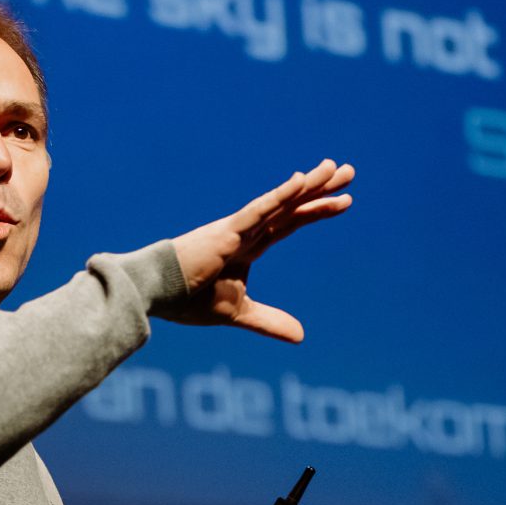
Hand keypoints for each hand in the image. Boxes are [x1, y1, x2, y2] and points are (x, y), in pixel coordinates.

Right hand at [166, 159, 354, 342]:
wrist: (156, 294)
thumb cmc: (188, 299)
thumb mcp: (239, 312)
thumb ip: (269, 321)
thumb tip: (301, 336)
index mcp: (249, 246)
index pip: (290, 223)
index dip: (316, 211)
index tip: (345, 201)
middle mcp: (247, 231)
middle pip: (292, 206)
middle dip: (321, 189)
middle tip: (350, 171)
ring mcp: (238, 229)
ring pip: (281, 202)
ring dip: (309, 185)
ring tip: (336, 168)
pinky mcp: (227, 232)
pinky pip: (259, 211)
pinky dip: (280, 197)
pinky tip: (301, 182)